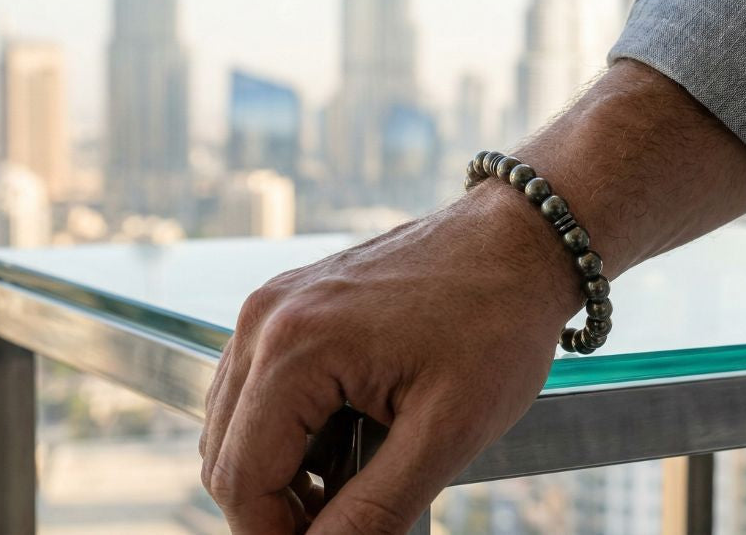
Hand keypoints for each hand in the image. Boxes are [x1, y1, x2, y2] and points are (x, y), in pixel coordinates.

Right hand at [199, 186, 580, 533]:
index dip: (274, 534)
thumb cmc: (498, 320)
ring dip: (279, 471)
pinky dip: (287, 429)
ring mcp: (275, 304)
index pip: (240, 478)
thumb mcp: (448, 431)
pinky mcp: (292, 302)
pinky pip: (258, 385)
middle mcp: (267, 318)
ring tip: (348, 489)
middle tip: (342, 526)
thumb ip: (376, 507)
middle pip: (224, 454)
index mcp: (296, 346)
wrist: (521, 240)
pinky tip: (342, 442)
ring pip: (234, 422)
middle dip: (274, 507)